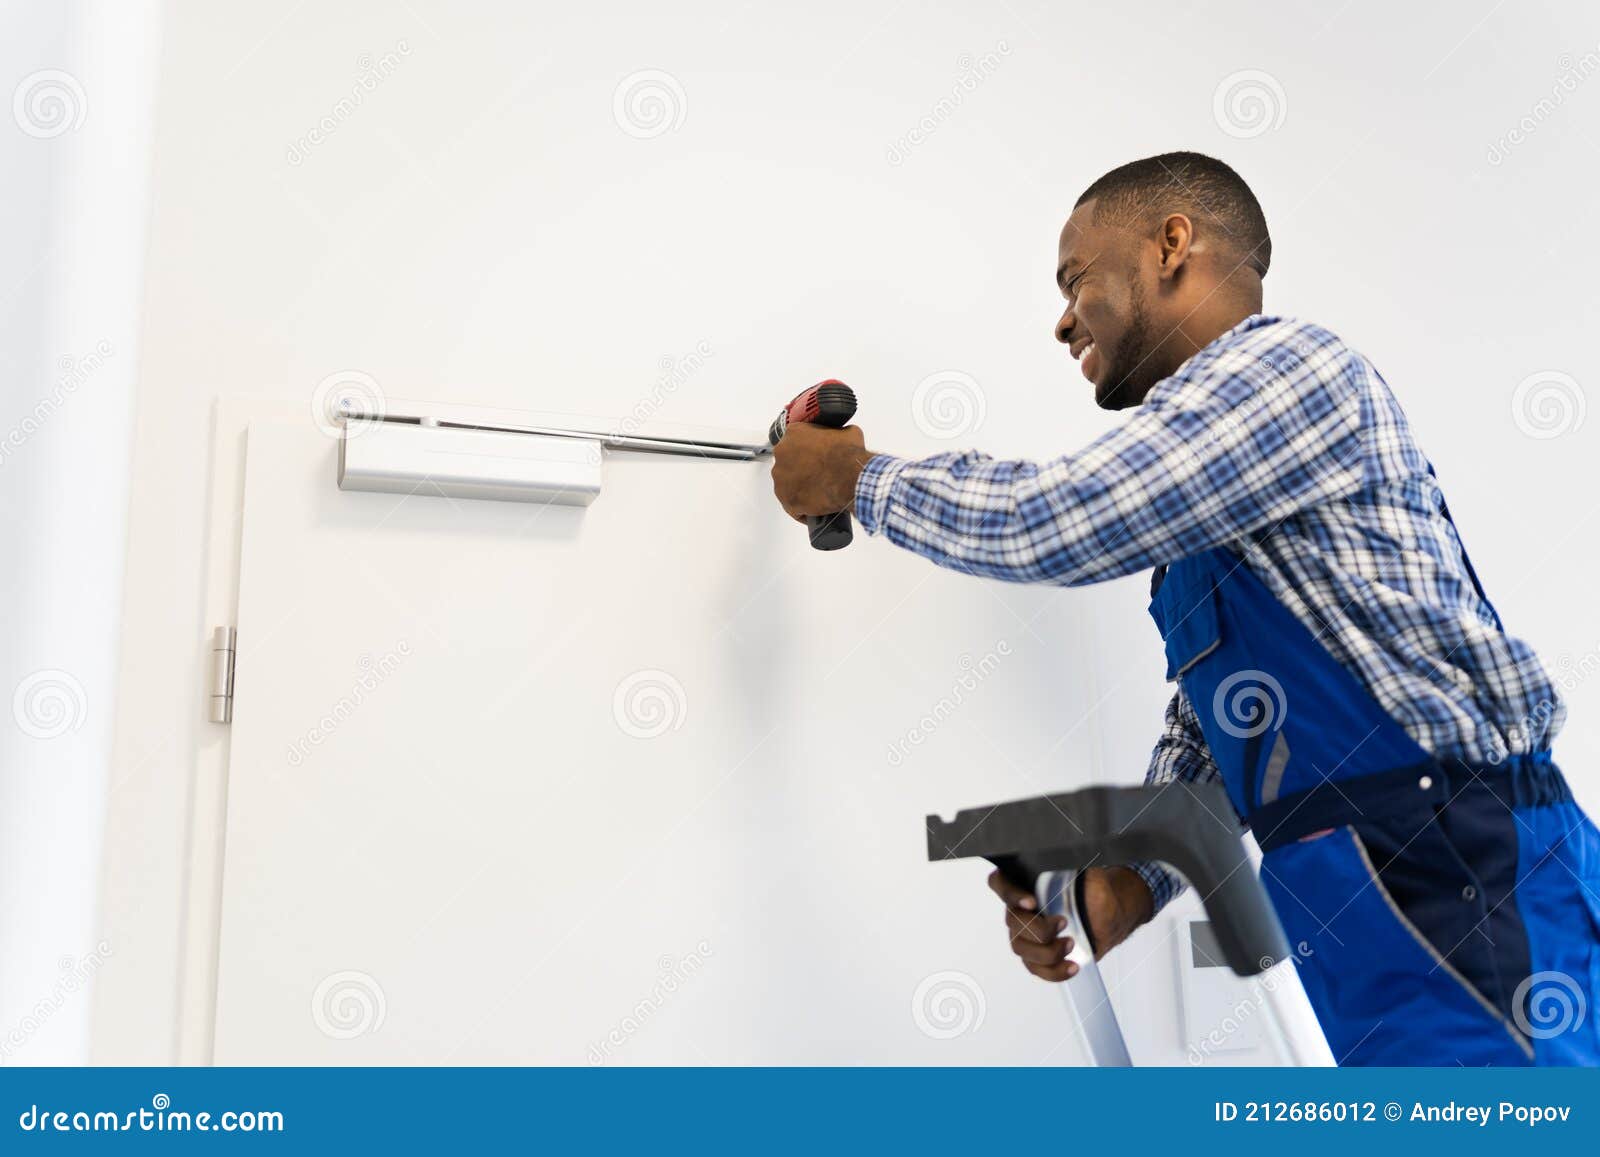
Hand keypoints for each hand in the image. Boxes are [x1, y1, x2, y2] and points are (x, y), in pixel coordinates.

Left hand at [770, 423, 872, 521]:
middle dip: (800, 471)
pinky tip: (814, 510)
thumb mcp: (848, 433)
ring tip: (818, 494)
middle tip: (818, 477)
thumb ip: (836, 433)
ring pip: (787, 486)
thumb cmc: (848, 454)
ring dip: (799, 490)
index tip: (815, 459)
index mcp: (793, 433)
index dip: (806, 453)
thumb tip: (841, 439)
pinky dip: (802, 510)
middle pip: (788, 464)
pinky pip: (792, 507)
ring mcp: (781, 478)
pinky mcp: (787, 499)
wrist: (851, 476)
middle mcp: (782, 453)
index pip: (795, 443)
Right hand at [987, 866, 1154, 980]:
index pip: (1001, 884)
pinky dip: (1054, 971)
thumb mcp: (1088, 872)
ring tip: (1070, 945)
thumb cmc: (1094, 890)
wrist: (1108, 916)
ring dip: (1047, 951)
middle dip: (1039, 927)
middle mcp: (1021, 909)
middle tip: (1063, 923)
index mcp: (1026, 883)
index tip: (1032, 901)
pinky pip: (1036, 969)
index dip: (1010, 893)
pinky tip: (1072, 965)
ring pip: (1020, 947)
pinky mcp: (1039, 956)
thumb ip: (1076, 865)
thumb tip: (1076, 852)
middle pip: (1012, 921)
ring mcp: (1027, 934)